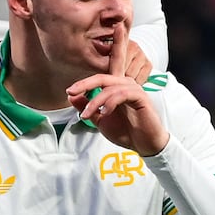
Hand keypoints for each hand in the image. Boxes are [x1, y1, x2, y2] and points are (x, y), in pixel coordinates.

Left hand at [65, 23, 168, 154]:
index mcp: (116, 86)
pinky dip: (109, 103)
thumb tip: (71, 95)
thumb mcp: (100, 118)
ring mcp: (134, 88)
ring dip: (94, 102)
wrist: (144, 144)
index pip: (105, 70)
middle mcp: (125, 82)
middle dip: (86, 81)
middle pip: (104, 75)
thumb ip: (87, 106)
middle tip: (70, 90)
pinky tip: (103, 113)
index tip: (71, 86)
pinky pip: (120, 94)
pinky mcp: (140, 96)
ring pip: (109, 87)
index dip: (89, 72)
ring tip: (85, 116)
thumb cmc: (125, 130)